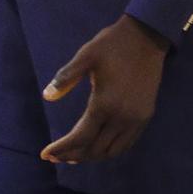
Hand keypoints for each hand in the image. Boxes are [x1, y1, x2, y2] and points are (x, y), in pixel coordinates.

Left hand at [40, 15, 167, 164]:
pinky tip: (98, 145)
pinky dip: (110, 149)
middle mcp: (122, 117)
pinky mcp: (145, 116)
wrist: (147, 37)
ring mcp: (136, 119)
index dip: (62, 148)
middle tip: (56, 156)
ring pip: (112, 151)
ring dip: (92, 156)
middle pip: (95, 149)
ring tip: (74, 154)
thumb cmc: (112, 44)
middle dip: (73, 155)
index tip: (45, 154)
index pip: (80, 137)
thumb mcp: (86, 55)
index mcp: (105, 103)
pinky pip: (126, 144)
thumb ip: (66, 77)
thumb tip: (47, 96)